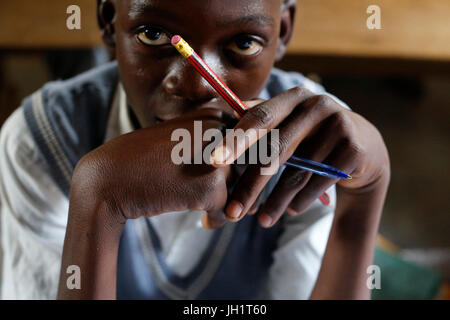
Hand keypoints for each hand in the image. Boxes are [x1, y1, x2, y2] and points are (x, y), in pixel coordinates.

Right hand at [71, 107, 236, 227]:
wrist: (110, 178)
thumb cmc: (144, 158)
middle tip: (230, 200)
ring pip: (239, 189)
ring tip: (211, 211)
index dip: (240, 162)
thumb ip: (216, 144)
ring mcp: (218, 160)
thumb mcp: (184, 137)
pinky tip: (204, 222)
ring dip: (228, 204)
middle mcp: (221, 132)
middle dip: (240, 186)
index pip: (248, 141)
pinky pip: (227, 211)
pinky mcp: (211, 188)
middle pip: (246, 165)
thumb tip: (252, 169)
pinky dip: (217, 219)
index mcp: (214, 114)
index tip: (227, 176)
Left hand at [210, 87, 389, 227]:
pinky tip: (289, 210)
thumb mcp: (288, 123)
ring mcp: (338, 125)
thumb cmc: (311, 135)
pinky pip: (318, 182)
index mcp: (293, 97)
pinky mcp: (353, 148)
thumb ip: (258, 123)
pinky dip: (301, 200)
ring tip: (261, 221)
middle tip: (231, 211)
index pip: (259, 117)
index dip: (235, 140)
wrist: (362, 146)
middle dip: (251, 185)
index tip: (213, 162)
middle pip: (275, 150)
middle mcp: (316, 106)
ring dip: (275, 201)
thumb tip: (215, 133)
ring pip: (297, 172)